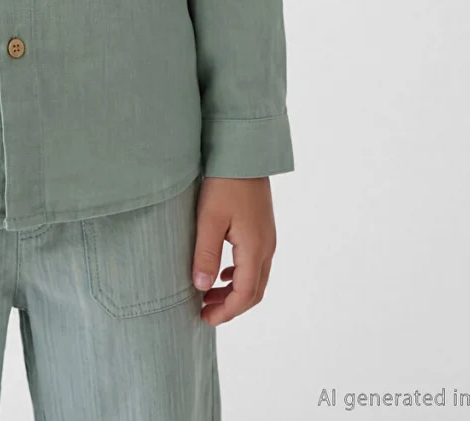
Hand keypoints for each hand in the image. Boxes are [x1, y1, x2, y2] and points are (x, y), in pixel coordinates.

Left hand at [190, 176, 277, 325]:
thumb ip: (206, 254)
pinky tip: (223, 272)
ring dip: (235, 291)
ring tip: (209, 294)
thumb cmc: (224, 182)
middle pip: (254, 291)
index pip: (245, 295)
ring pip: (256, 277)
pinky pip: (256, 262)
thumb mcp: (209, 218)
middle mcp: (266, 246)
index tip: (205, 319)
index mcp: (255, 248)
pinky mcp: (262, 227)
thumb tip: (202, 288)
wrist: (244, 152)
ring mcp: (267, 237)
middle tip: (205, 312)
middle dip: (231, 306)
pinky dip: (239, 275)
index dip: (226, 312)